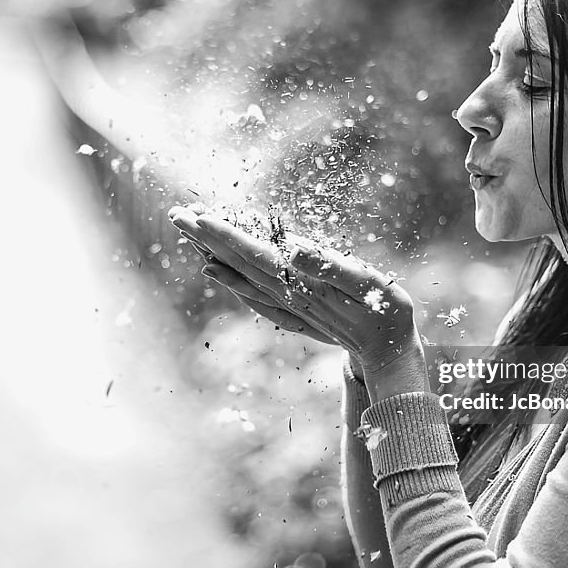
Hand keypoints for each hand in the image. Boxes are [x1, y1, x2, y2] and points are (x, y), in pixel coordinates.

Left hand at [167, 205, 422, 377]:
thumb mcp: (367, 284)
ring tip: (190, 234)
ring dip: (213, 253)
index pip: (254, 253)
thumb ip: (329, 266)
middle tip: (177, 215)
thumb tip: (291, 248)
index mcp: (301, 283)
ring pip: (241, 276)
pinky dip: (230, 279)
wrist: (389, 353)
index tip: (197, 216)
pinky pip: (252, 292)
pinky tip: (216, 270)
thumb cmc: (386, 313)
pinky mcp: (294, 311)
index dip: (225, 234)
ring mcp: (288, 305)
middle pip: (239, 262)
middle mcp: (287, 294)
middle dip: (207, 237)